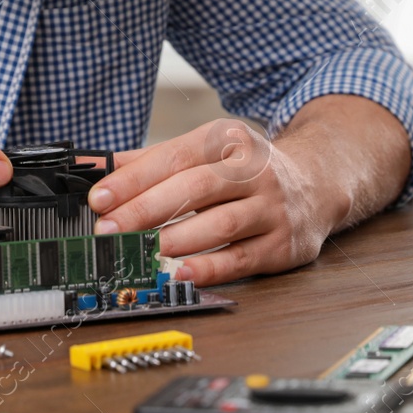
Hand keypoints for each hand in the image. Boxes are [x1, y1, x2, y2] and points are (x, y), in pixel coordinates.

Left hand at [87, 118, 336, 285]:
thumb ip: (151, 161)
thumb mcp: (205, 151)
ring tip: (141, 250)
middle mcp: (253, 169)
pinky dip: (209, 268)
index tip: (100, 199)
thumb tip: (96, 167)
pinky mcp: (283, 244)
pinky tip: (181, 273)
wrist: (317, 183)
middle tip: (110, 229)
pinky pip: (241, 258)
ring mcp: (271, 207)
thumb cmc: (246, 170)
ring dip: (176, 239)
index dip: (133, 179)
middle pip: (194, 188)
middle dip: (146, 210)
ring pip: (220, 223)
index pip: (174, 157)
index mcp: (227, 139)